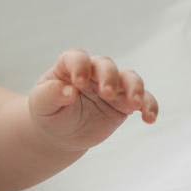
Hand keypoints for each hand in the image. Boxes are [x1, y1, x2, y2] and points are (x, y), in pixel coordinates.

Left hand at [28, 48, 157, 151]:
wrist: (61, 133)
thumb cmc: (48, 113)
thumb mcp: (41, 105)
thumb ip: (50, 95)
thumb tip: (68, 91)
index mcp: (69, 67)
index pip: (77, 57)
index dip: (80, 66)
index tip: (78, 83)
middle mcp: (92, 73)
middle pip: (106, 65)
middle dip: (109, 76)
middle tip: (107, 93)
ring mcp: (111, 86)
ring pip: (129, 78)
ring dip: (134, 88)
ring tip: (134, 104)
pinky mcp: (124, 103)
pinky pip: (143, 100)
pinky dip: (149, 106)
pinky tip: (148, 119)